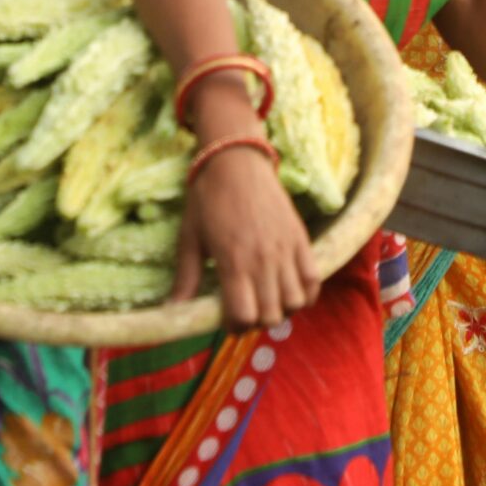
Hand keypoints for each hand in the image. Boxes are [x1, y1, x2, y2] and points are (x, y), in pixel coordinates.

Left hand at [175, 141, 318, 330]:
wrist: (236, 160)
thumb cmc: (207, 198)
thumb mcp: (190, 238)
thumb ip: (185, 278)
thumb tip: (172, 311)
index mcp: (233, 261)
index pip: (243, 317)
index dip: (234, 325)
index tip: (228, 319)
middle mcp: (262, 260)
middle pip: (270, 315)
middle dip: (256, 321)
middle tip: (246, 309)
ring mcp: (285, 250)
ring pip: (294, 302)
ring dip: (281, 308)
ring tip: (267, 299)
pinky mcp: (301, 239)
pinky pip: (314, 280)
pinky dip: (306, 294)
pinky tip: (290, 290)